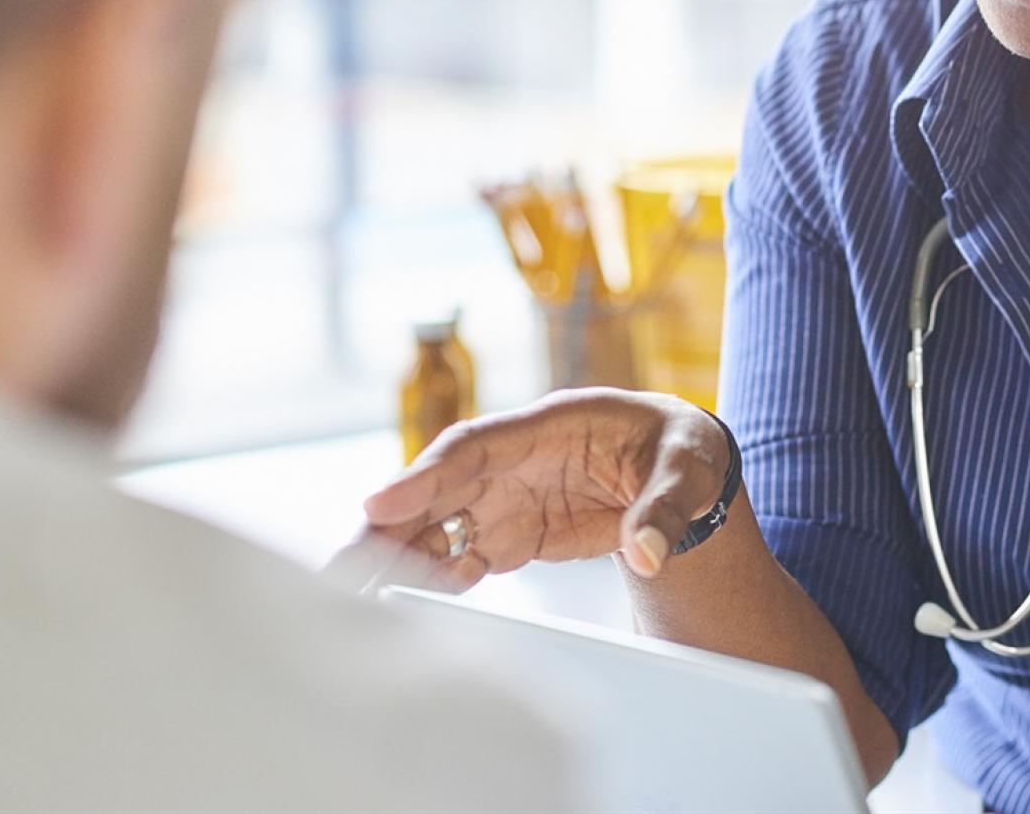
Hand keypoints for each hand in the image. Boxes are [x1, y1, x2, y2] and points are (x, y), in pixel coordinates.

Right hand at [338, 388, 730, 594]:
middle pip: (438, 487)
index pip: (474, 446)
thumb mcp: (690, 469)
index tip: (380, 503)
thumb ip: (665, 508)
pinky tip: (409, 606)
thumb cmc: (682, 450)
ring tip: (354, 596)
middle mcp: (517, 458)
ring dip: (398, 555)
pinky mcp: (513, 530)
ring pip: (438, 522)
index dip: (426, 474)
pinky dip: (435, 577)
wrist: (681, 465)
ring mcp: (510, 494)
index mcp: (553, 424)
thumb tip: (648, 555)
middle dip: (386, 523)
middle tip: (339, 567)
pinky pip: (462, 553)